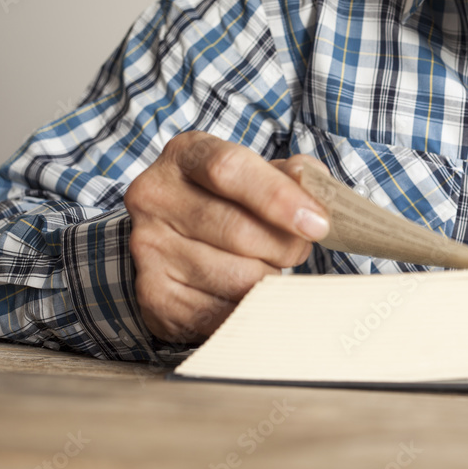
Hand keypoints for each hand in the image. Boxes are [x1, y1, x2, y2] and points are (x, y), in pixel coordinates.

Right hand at [124, 131, 329, 342]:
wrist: (172, 240)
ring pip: (236, 278)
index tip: (318, 224)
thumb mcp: (255, 173)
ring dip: (269, 278)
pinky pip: (223, 313)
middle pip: (238, 230)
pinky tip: (250, 293)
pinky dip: (250, 308)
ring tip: (270, 266)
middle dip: (285, 246)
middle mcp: (156, 197)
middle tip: (299, 249)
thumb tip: (313, 181)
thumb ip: (290, 173)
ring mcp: (149, 248)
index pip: (229, 169)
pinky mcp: (154, 295)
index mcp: (185, 155)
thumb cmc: (227, 201)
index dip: (279, 197)